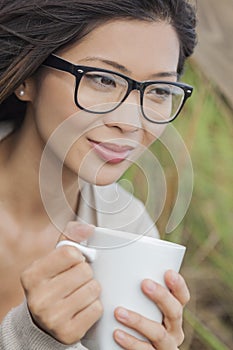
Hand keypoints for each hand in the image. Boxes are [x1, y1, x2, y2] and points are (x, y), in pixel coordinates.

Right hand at [20, 222, 102, 344]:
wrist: (44, 321)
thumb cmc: (53, 283)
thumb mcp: (54, 259)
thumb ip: (70, 238)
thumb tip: (88, 228)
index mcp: (31, 275)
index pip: (71, 253)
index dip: (77, 257)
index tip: (72, 264)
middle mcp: (38, 298)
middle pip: (84, 271)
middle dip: (85, 274)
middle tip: (75, 281)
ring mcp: (52, 318)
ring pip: (93, 289)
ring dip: (91, 290)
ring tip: (78, 293)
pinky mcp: (68, 333)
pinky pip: (97, 308)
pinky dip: (94, 306)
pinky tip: (81, 308)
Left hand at [114, 270, 189, 348]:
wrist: (136, 349)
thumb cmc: (136, 320)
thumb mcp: (142, 306)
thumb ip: (135, 289)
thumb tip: (110, 259)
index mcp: (173, 313)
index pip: (182, 297)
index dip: (178, 285)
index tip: (168, 272)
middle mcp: (174, 330)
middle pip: (175, 312)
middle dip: (161, 296)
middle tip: (145, 283)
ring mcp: (165, 347)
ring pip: (158, 334)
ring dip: (139, 321)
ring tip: (119, 311)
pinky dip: (130, 342)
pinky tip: (117, 333)